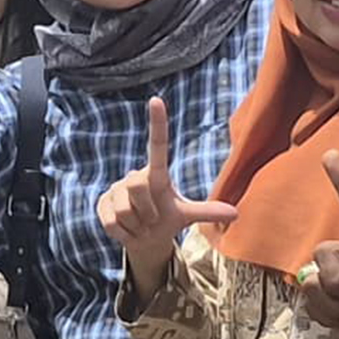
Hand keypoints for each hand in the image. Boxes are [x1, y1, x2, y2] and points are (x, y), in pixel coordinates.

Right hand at [95, 92, 238, 278]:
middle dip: (148, 211)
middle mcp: (134, 176)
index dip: (157, 123)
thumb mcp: (186, 215)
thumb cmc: (166, 219)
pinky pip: (113, 222)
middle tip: (152, 221)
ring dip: (137, 225)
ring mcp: (115, 189)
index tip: (157, 100)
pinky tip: (128, 231)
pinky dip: (126, 234)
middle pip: (138, 185)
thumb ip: (207, 212)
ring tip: (140, 226)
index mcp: (156, 174)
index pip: (158, 144)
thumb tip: (236, 214)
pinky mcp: (101, 204)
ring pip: (125, 209)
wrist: (143, 238)